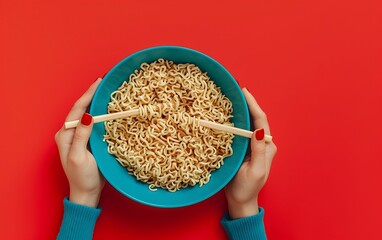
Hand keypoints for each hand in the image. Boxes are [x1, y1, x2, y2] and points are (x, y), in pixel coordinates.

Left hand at [55, 78, 104, 207]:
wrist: (87, 192)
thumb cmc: (82, 176)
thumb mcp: (79, 156)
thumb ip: (81, 136)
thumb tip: (87, 115)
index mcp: (65, 134)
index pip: (77, 110)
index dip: (88, 95)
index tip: (98, 83)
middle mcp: (70, 132)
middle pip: (81, 109)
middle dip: (92, 95)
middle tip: (104, 83)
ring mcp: (79, 136)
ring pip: (88, 115)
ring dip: (97, 103)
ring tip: (106, 91)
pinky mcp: (87, 141)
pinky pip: (94, 123)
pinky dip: (101, 114)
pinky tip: (108, 109)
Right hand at [225, 88, 276, 218]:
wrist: (241, 200)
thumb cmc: (247, 188)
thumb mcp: (254, 171)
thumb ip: (258, 151)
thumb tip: (259, 130)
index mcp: (267, 147)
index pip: (261, 122)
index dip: (253, 105)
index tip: (244, 92)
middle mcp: (262, 143)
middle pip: (256, 119)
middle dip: (248, 103)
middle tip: (237, 90)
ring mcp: (254, 146)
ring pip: (249, 124)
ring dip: (243, 110)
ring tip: (234, 97)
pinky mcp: (245, 149)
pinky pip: (242, 131)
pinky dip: (237, 121)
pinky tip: (230, 114)